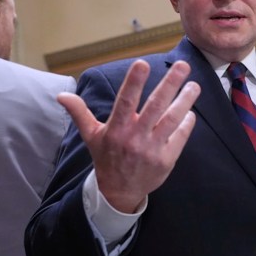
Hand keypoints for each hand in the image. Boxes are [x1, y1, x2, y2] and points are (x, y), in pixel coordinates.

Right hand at [58, 60, 199, 212]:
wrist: (119, 192)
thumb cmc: (106, 157)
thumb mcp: (91, 136)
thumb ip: (80, 113)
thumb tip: (61, 95)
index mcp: (116, 129)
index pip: (125, 101)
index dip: (134, 83)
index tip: (143, 63)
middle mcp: (135, 138)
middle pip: (155, 107)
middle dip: (170, 85)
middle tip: (183, 66)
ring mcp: (152, 149)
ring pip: (172, 120)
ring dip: (185, 101)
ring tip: (194, 85)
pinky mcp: (166, 160)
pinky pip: (180, 137)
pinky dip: (187, 123)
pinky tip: (190, 111)